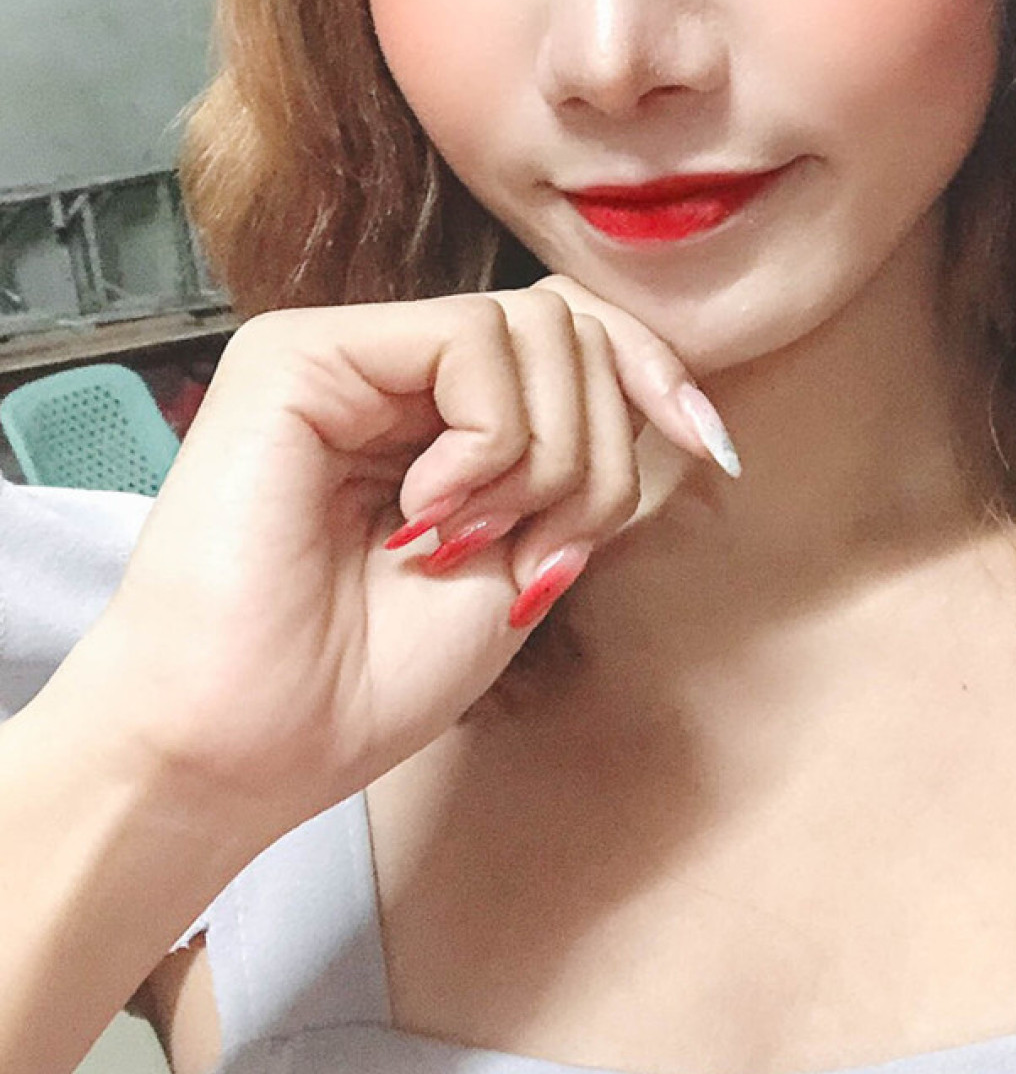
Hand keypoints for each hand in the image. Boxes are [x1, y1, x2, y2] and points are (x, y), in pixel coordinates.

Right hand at [68, 277, 736, 842]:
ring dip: (545, 457)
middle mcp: (391, 367)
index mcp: (437, 414)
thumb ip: (581, 474)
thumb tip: (680, 406)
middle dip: (597, 453)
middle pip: (574, 328)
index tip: (714, 450)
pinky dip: (489, 440)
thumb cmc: (361, 681)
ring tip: (465, 545)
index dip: (656, 379)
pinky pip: (470, 337)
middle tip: (533, 553)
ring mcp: (347, 352)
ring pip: (539, 325)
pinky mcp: (300, 351)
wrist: (243, 748)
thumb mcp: (521, 564)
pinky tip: (427, 516)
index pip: (578, 338)